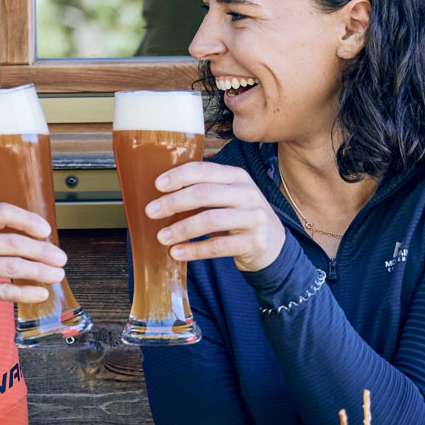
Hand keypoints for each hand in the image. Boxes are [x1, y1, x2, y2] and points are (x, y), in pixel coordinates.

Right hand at [0, 203, 67, 313]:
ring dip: (39, 271)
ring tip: (56, 274)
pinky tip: (40, 292)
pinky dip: (25, 292)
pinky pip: (3, 292)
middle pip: (11, 243)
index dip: (27, 220)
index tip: (45, 230)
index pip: (1, 212)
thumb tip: (34, 236)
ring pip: (11, 267)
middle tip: (60, 257)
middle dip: (42, 250)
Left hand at [145, 161, 286, 272]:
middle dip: (174, 202)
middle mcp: (248, 193)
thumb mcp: (229, 197)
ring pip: (211, 220)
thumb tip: (162, 194)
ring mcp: (254, 218)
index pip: (205, 170)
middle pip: (205, 193)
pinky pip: (218, 246)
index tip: (157, 185)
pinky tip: (177, 253)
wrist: (274, 245)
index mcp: (238, 177)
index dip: (179, 176)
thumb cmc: (241, 217)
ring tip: (161, 237)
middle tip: (151, 212)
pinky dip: (194, 250)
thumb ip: (205, 191)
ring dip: (182, 229)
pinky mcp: (254, 242)